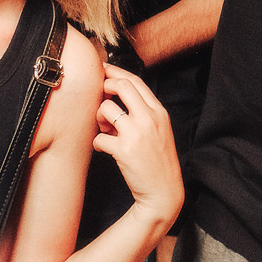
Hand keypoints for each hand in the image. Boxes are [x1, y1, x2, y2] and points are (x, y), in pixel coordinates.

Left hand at [93, 67, 182, 225]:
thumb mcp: (159, 130)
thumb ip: (144, 112)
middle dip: (105, 86)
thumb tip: (116, 97)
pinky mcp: (124, 150)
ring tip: (105, 129)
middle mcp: (149, 119)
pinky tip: (104, 149)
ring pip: (106, 109)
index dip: (116, 72)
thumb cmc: (158, 161)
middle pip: (121, 86)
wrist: (164, 192)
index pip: (136, 81)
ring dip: (99, 117)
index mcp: (159, 112)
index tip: (103, 69)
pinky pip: (99, 136)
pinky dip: (97, 142)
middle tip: (99, 95)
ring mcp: (136, 133)